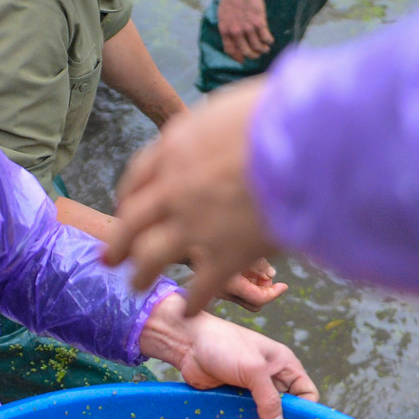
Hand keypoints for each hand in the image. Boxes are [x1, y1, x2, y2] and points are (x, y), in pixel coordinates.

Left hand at [106, 80, 282, 315]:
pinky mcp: (223, 257)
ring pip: (151, 258)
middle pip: (132, 223)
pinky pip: (199, 287)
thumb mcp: (230, 108)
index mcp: (174, 149)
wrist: (307, 142)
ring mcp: (194, 225)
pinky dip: (193, 302)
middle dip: (119, 244)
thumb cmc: (280, 115)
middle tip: (110, 259)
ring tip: (136, 287)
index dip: (128, 199)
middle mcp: (173, 190)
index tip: (126, 209)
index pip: (137, 178)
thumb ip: (211, 130)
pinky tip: (189, 311)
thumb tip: (216, 135)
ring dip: (141, 276)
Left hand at [139, 294, 317, 418]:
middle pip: (287, 408)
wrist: (186, 343)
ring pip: (265, 415)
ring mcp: (251, 389)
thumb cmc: (223, 345)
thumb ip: (269, 399)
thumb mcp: (253, 369)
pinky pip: (245, 416)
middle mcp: (271, 378)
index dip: (306, 410)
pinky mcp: (233, 398)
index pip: (307, 393)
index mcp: (284, 365)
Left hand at [216, 0, 272, 63]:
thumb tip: (233, 40)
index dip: (237, 57)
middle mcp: (236, 33)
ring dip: (263, 50)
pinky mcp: (259, 23)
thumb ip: (227, 29)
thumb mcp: (222, 17)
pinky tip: (270, 41)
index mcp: (225, 31)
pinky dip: (268, 41)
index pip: (230, 50)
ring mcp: (248, 28)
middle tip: (257, 55)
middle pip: (246, 51)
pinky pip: (265, 37)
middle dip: (253, 55)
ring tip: (266, 49)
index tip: (243, 60)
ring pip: (257, 46)